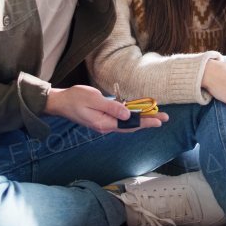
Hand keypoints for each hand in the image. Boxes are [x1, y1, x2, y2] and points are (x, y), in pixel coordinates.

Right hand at [45, 85, 167, 133]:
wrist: (60, 102)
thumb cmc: (75, 98)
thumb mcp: (93, 99)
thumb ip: (111, 108)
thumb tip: (128, 115)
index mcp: (104, 123)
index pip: (129, 124)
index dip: (145, 122)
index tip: (159, 120)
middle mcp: (105, 126)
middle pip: (130, 126)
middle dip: (148, 121)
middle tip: (165, 118)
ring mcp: (104, 123)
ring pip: (126, 123)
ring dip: (141, 119)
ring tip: (156, 115)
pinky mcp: (103, 118)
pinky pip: (120, 119)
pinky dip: (131, 117)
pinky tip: (139, 114)